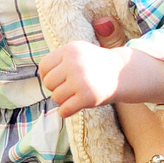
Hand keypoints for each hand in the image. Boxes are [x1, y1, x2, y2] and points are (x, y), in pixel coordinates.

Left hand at [38, 40, 163, 117]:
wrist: (122, 73)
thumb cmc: (94, 64)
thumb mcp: (77, 53)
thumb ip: (58, 61)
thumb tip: (41, 77)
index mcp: (70, 50)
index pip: (44, 67)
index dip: (48, 76)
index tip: (59, 79)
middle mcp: (74, 63)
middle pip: (48, 83)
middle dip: (56, 88)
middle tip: (69, 88)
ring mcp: (81, 80)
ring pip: (56, 97)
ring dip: (63, 100)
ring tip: (74, 95)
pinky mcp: (88, 97)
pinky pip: (64, 110)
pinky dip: (66, 111)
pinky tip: (73, 107)